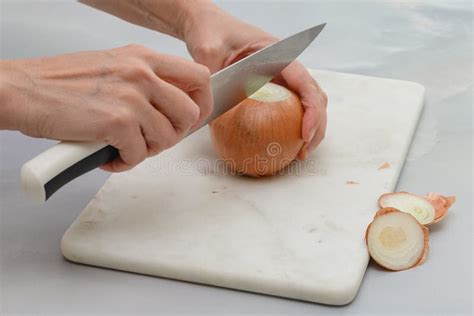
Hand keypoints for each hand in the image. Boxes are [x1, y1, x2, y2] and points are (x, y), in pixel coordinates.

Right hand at [0, 44, 212, 170]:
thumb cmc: (62, 83)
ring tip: (125, 148)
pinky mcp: (117, 122)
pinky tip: (107, 156)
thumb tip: (171, 106)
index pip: (199, 77)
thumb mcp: (114, 67)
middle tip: (151, 140)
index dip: (201, 103)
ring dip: (148, 150)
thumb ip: (146, 81)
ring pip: (167, 138)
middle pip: (190, 113)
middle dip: (174, 134)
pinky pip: (139, 154)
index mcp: (144, 57)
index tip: (190, 120)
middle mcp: (142, 73)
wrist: (23, 91)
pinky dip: (124, 162)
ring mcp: (131, 97)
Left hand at [183, 4, 327, 158]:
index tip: (304, 134)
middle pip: (315, 96)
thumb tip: (210, 106)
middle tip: (303, 152)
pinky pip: (290, 107)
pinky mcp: (273, 86)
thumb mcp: (208, 49)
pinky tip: (283, 144)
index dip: (312, 110)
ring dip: (310, 128)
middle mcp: (285, 64)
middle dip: (317, 125)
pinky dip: (293, 126)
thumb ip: (211, 72)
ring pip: (307, 103)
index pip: (305, 83)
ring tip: (299, 153)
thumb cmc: (211, 32)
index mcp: (277, 53)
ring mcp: (281, 76)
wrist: (208, 25)